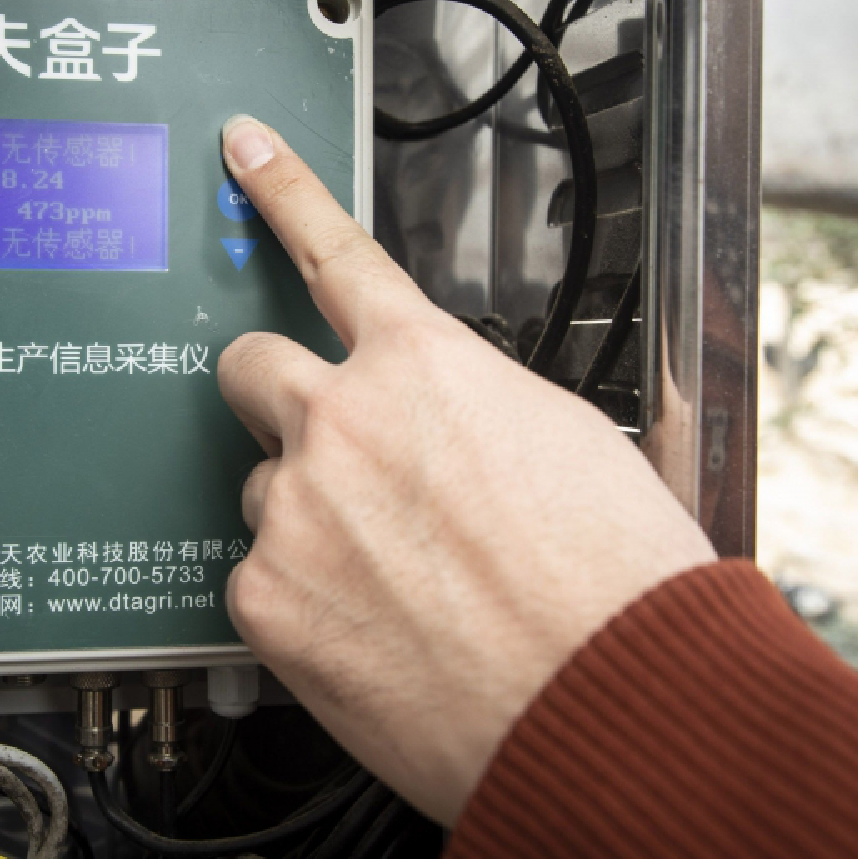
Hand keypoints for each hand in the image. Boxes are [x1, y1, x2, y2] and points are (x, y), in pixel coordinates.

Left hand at [216, 113, 714, 825]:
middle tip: (323, 450)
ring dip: (304, 520)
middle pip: (249, 368)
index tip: (243, 149)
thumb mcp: (571, 443)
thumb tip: (445, 417)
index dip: (281, 190)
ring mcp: (292, 510)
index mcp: (425, 365)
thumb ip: (474, 406)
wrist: (605, 709)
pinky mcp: (263, 600)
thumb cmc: (614, 589)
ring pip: (259, 491)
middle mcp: (342, 421)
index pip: (332, 250)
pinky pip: (254, 582)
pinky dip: (298, 604)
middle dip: (274, 396)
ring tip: (394, 584)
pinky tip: (371, 635)